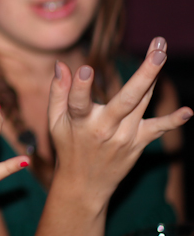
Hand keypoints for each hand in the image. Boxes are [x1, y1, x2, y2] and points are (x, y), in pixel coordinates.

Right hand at [48, 37, 191, 207]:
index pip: (78, 103)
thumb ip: (58, 91)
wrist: (85, 185)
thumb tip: (61, 64)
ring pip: (142, 102)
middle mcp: (104, 129)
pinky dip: (173, 121)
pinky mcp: (137, 143)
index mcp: (79, 122)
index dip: (80, 87)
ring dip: (154, 77)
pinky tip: (188, 112)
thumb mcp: (54, 121)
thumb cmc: (68, 146)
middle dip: (144, 74)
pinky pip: (157, 130)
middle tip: (159, 51)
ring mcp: (124, 137)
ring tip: (161, 50)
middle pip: (127, 99)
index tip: (86, 70)